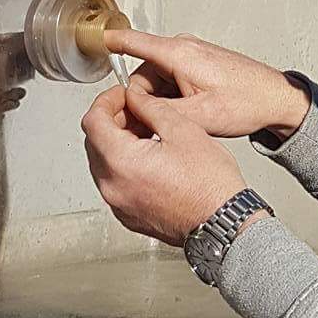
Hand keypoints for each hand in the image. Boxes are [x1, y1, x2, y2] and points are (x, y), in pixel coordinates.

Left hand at [82, 81, 248, 247]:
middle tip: (136, 110)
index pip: (93, 122)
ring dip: (117, 143)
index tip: (121, 95)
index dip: (106, 100)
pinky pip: (115, 183)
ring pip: (103, 163)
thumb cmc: (210, 185)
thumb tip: (135, 100)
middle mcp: (113, 187)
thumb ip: (151, 108)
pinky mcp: (128, 216)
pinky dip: (124, 166)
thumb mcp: (183, 130)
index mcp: (121, 163)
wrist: (223, 223)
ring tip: (146, 133)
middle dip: (112, 121)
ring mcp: (119, 205)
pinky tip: (148, 157)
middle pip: (94, 143)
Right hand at [103, 29, 310, 141]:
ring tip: (182, 119)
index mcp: (179, 54)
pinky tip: (189, 113)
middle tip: (158, 124)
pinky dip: (173, 96)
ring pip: (157, 80)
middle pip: (143, 74)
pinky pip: (172, 79)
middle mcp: (184, 49)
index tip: (93, 39)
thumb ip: (160, 111)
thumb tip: (134, 109)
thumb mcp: (198, 115)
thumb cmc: (246, 102)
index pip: (134, 42)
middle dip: (144, 100)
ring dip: (161, 101)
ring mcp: (192, 55)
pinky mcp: (199, 63)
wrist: (276, 99)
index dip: (111, 42)